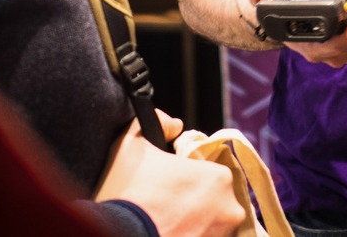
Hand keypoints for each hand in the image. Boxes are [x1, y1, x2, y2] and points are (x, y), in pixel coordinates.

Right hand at [97, 113, 245, 236]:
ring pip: (212, 227)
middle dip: (195, 205)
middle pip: (215, 203)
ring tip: (165, 225)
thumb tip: (174, 125)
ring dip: (195, 226)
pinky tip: (168, 234)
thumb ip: (157, 121)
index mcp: (219, 178)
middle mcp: (231, 209)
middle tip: (165, 208)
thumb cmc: (128, 192)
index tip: (169, 187)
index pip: (210, 175)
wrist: (116, 236)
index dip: (188, 179)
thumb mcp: (131, 144)